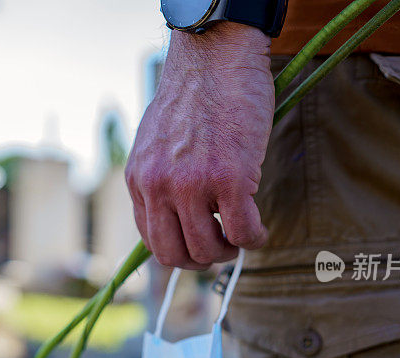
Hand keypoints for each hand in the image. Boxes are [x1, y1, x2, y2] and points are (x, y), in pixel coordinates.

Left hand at [126, 22, 272, 269]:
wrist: (215, 55)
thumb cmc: (195, 95)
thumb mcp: (159, 143)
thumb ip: (162, 178)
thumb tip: (179, 214)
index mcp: (139, 179)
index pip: (152, 240)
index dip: (179, 251)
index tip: (199, 243)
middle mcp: (158, 187)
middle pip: (175, 256)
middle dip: (201, 261)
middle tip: (222, 247)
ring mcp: (192, 185)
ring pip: (208, 250)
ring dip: (230, 250)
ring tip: (242, 233)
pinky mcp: (228, 179)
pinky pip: (242, 233)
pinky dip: (255, 238)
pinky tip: (259, 227)